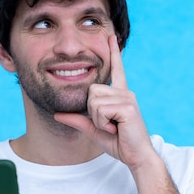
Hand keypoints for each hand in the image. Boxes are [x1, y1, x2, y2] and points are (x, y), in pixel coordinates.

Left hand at [54, 35, 157, 169]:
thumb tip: (57, 114)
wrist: (136, 156)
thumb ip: (78, 120)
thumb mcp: (94, 130)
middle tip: (108, 124)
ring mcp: (127, 97)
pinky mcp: (127, 106)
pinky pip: (100, 110)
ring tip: (113, 127)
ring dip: (97, 119)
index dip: (114, 53)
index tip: (112, 36)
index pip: (116, 69)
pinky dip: (102, 123)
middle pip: (91, 91)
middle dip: (92, 112)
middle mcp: (124, 92)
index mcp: (119, 95)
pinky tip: (116, 128)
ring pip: (93, 101)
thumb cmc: (120, 143)